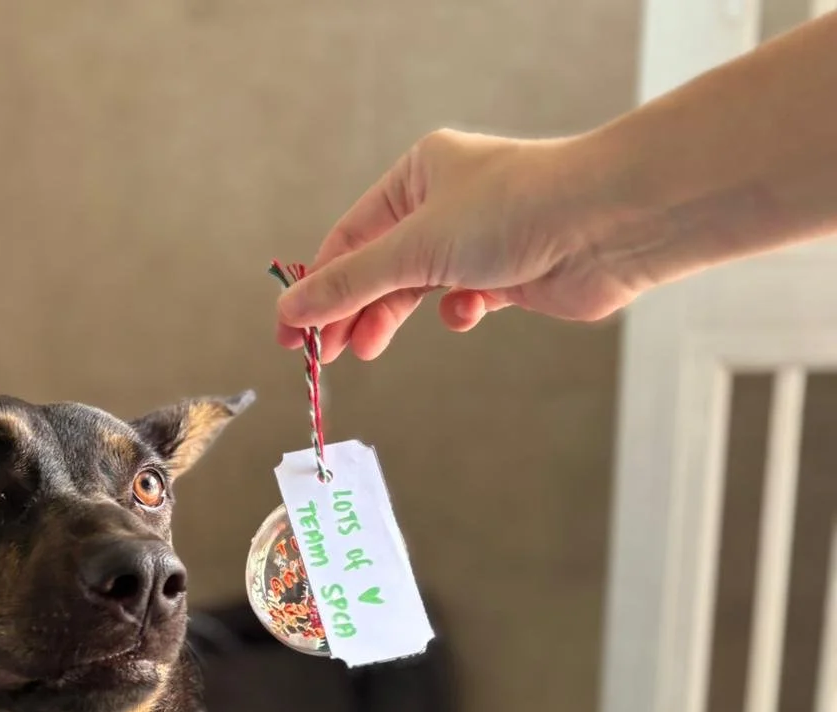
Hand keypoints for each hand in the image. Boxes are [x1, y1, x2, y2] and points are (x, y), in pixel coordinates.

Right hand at [275, 128, 638, 360]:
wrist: (604, 224)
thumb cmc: (517, 210)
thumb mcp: (414, 249)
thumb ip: (350, 285)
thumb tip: (293, 311)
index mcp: (418, 174)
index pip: (349, 237)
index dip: (317, 286)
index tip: (291, 332)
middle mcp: (447, 202)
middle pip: (380, 267)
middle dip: (353, 310)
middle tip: (327, 354)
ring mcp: (479, 239)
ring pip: (418, 288)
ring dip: (394, 318)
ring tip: (371, 347)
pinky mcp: (509, 274)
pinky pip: (463, 300)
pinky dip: (457, 312)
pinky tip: (464, 314)